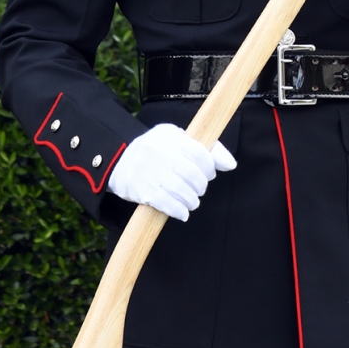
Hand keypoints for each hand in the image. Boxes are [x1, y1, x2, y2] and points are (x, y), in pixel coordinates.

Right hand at [107, 123, 236, 220]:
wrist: (117, 161)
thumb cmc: (156, 150)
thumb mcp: (178, 140)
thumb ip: (207, 149)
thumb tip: (231, 164)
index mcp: (169, 136)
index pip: (200, 153)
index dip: (210, 167)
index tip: (209, 173)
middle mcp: (156, 150)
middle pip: (192, 174)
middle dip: (201, 186)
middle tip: (200, 189)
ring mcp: (147, 170)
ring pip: (180, 190)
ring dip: (192, 200)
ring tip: (192, 201)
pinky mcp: (140, 189)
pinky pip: (166, 203)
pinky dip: (179, 210)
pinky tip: (183, 212)